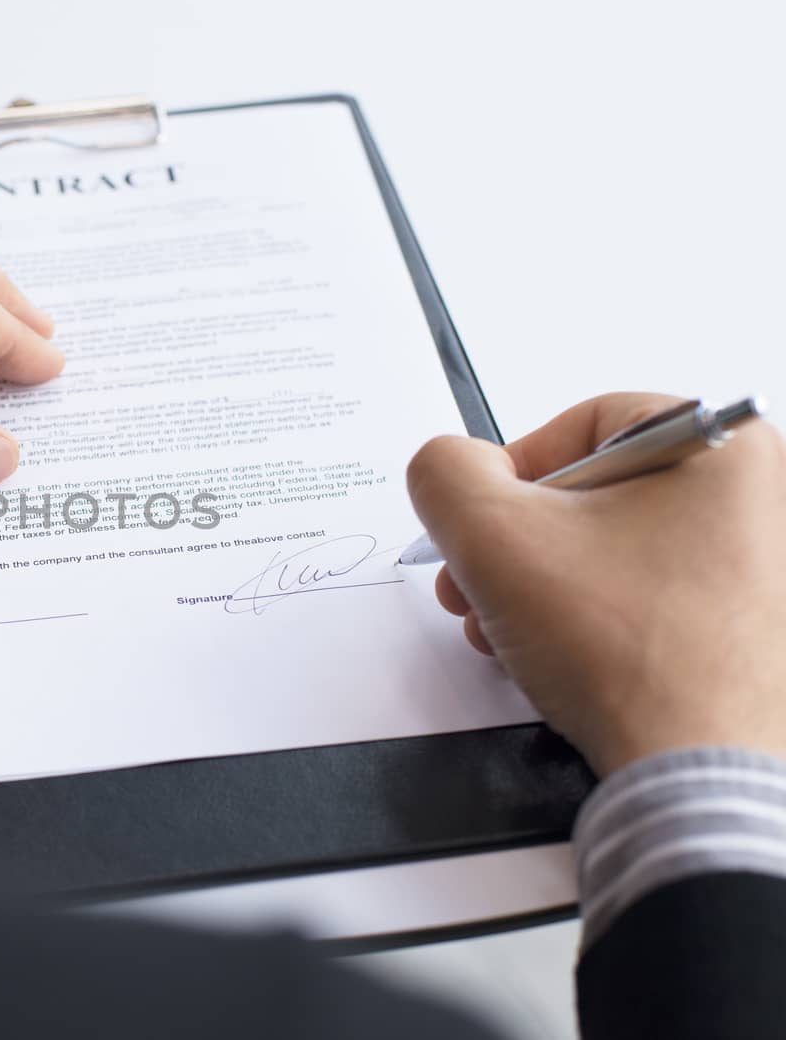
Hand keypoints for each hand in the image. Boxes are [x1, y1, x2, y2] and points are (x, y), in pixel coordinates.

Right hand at [406, 393, 785, 774]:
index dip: (510, 476)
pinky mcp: (753, 630)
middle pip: (594, 496)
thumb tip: (447, 469)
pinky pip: (650, 601)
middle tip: (477, 587)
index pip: (583, 424)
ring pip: (614, 553)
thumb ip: (443, 476)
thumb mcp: (491, 536)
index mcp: (723, 449)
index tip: (483, 526)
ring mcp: (764, 571)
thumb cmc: (634, 654)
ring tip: (508, 633)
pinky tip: (558, 660)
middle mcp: (763, 501)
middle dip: (514, 548)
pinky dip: (591, 624)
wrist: (702, 772)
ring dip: (539, 590)